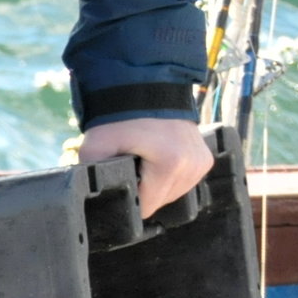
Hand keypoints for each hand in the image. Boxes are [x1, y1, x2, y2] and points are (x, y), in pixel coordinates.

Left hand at [77, 118, 212, 218]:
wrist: (145, 89)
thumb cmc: (119, 119)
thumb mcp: (94, 149)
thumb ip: (92, 180)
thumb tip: (92, 204)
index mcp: (171, 166)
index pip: (145, 208)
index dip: (128, 200)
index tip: (121, 181)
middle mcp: (192, 166)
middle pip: (160, 202)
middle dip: (142, 191)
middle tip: (132, 166)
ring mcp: (202, 162)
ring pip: (172, 194)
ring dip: (156, 185)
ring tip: (145, 161)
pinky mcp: (205, 159)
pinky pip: (183, 183)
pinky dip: (169, 177)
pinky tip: (157, 160)